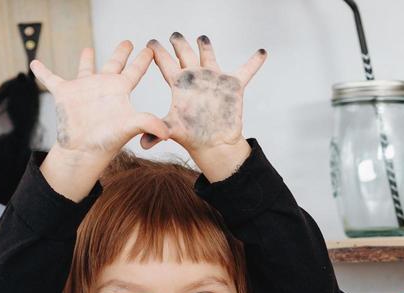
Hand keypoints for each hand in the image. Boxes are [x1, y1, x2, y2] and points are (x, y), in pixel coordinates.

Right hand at [31, 41, 169, 199]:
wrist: (83, 151)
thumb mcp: (130, 127)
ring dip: (86, 59)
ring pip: (85, 68)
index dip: (143, 59)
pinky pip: (50, 79)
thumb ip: (148, 123)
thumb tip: (168, 133)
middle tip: (129, 41)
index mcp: (120, 90)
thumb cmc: (108, 141)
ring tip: (87, 48)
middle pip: (114, 63)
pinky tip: (34, 63)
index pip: (135, 70)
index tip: (150, 49)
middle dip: (121, 52)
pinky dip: (42, 72)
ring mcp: (84, 89)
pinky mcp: (65, 94)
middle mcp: (104, 87)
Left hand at [145, 33, 266, 180]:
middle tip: (175, 35)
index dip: (158, 52)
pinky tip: (262, 53)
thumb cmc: (192, 137)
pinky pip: (246, 71)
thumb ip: (156, 130)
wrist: (215, 145)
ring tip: (202, 38)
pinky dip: (254, 62)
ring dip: (206, 46)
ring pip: (209, 56)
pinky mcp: (232, 87)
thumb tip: (142, 144)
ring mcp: (214, 80)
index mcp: (179, 84)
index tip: (151, 43)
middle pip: (185, 54)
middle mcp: (195, 78)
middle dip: (180, 43)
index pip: (165, 63)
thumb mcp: (172, 130)